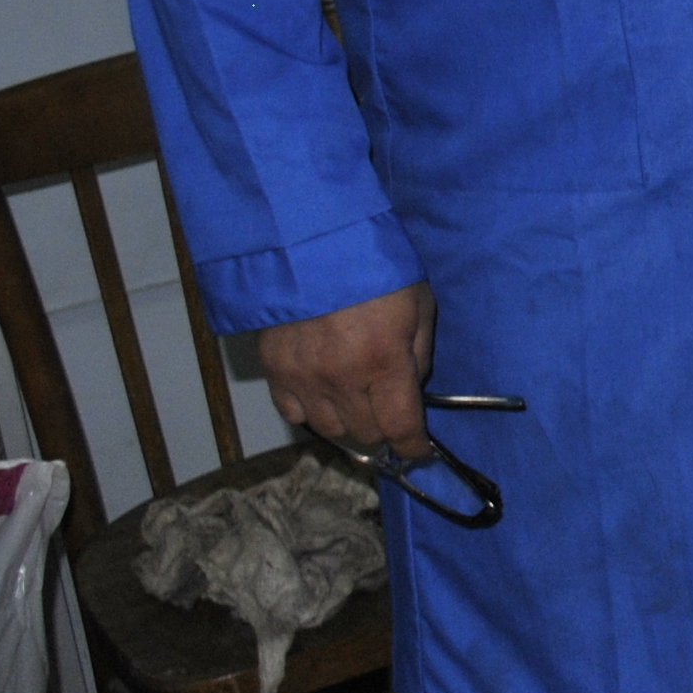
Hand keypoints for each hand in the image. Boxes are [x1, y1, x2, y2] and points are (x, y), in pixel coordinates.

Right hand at [258, 283, 437, 464]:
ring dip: (348, 419)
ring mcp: (303, 377)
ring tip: (355, 397)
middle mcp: (341, 379)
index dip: (413, 447)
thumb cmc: (374, 267)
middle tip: (388, 408)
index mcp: (383, 362)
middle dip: (384, 427)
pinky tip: (321, 391)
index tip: (418, 451)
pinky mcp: (273, 368)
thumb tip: (411, 387)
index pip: (400, 428)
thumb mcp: (418, 304)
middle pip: (366, 432)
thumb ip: (418, 353)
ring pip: (330, 428)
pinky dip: (310, 410)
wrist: (310, 241)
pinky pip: (293, 412)